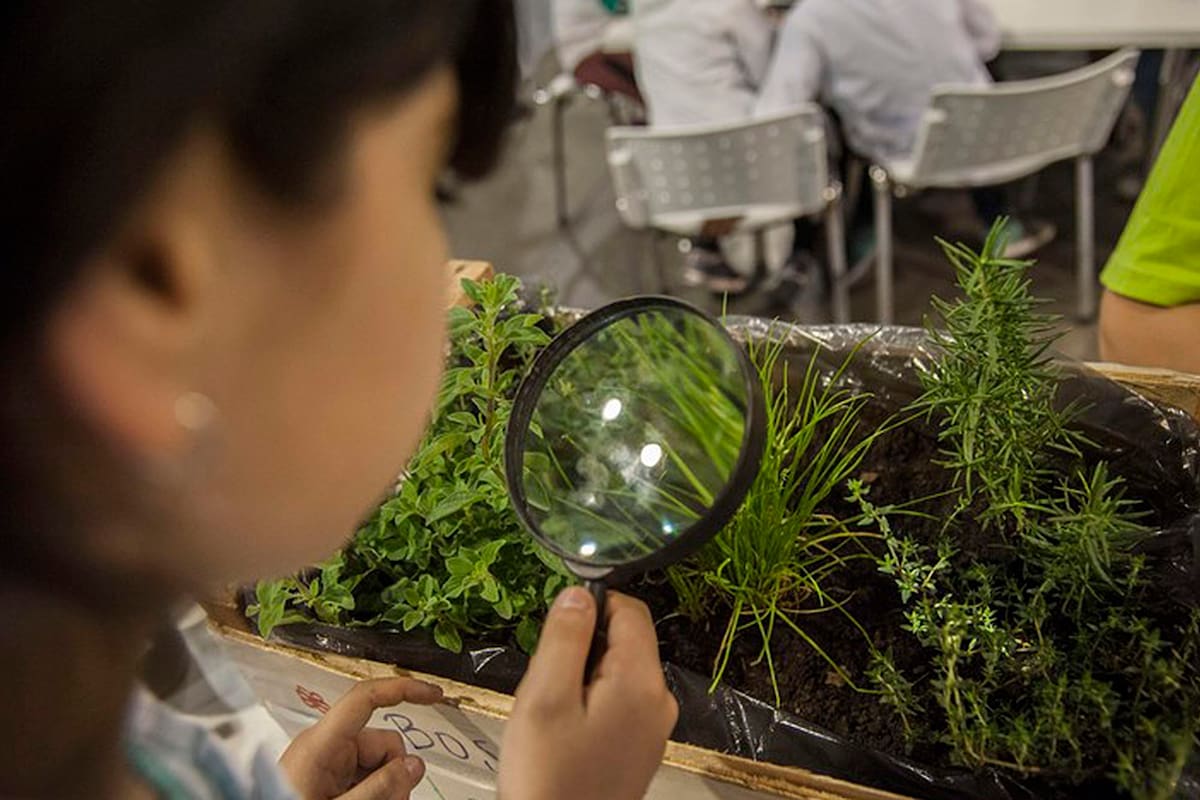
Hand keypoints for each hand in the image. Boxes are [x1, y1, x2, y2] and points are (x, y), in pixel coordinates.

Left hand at [279, 678, 442, 799]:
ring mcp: (327, 763)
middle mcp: (324, 746)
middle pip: (383, 742)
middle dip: (396, 772)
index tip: (434, 694)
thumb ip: (379, 789)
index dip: (403, 689)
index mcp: (320, 743)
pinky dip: (375, 792)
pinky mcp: (328, 778)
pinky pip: (366, 776)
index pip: (366, 698)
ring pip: (380, 763)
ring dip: (387, 788)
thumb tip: (414, 766)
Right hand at [499, 588, 678, 799]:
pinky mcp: (640, 747)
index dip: (592, 605)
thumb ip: (564, 639)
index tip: (556, 628)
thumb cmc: (547, 776)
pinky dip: (589, 702)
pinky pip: (618, 702)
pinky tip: (563, 730)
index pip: (631, 611)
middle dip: (583, 647)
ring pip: (618, 672)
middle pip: (625, 641)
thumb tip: (578, 593)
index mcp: (642, 683)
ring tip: (552, 711)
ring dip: (583, 676)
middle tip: (547, 680)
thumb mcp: (545, 697)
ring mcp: (653, 728)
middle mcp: (659, 702)